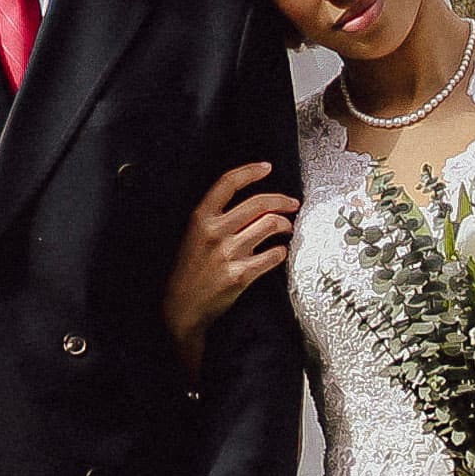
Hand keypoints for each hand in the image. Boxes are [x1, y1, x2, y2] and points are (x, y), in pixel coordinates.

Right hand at [162, 162, 298, 376]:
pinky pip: (273, 255)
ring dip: (285, 225)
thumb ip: (215, 218)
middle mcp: (215, 231)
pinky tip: (279, 252)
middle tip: (292, 204)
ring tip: (286, 229)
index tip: (266, 167)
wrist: (181, 308)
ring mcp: (228, 253)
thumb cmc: (188, 271)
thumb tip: (252, 205)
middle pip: (259, 203)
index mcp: (201, 218)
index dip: (250, 171)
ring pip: (270, 225)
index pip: (228, 183)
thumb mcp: (192, 236)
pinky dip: (281, 252)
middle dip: (283, 201)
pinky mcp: (241, 274)